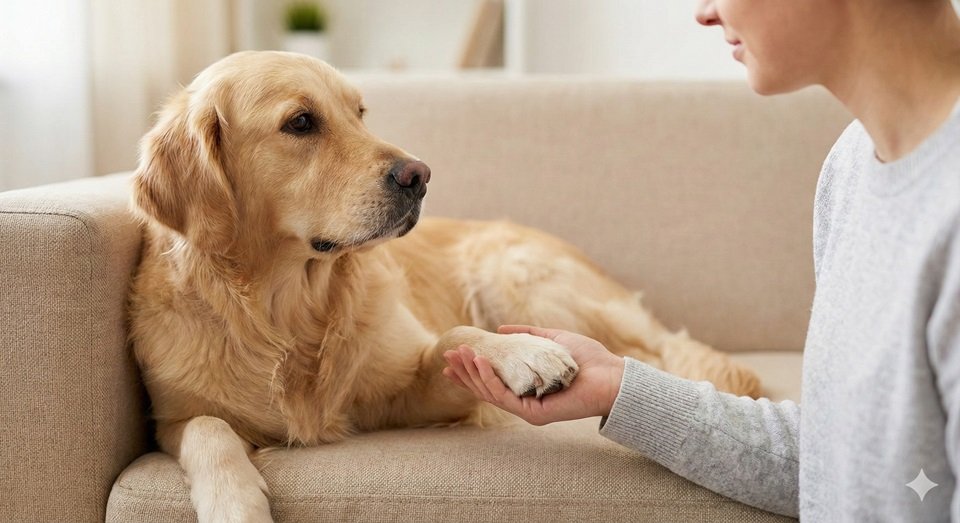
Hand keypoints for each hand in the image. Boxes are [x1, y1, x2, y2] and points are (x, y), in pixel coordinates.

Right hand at [443, 325, 624, 424]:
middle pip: (486, 387)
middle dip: (464, 371)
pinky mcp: (533, 413)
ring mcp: (528, 408)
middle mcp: (524, 400)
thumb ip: (528, 335)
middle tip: (447, 355)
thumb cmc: (588, 359)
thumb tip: (501, 330)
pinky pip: (505, 396)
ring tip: (461, 354)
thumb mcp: (553, 339)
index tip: (453, 357)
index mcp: (527, 386)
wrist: (611, 375)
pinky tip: (481, 362)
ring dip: (472, 373)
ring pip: (491, 392)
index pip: (492, 380)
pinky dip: (490, 379)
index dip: (470, 369)